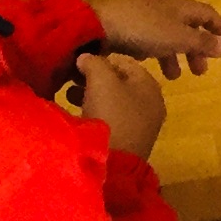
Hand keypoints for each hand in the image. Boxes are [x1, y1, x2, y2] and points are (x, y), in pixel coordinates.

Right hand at [66, 49, 167, 163]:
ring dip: (92, 95)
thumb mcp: (101, 81)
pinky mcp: (130, 140)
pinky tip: (80, 114)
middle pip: (119, 82)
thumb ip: (94, 62)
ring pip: (114, 100)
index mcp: (149, 84)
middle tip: (71, 80)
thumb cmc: (111, 113)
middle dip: (94, 79)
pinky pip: (112, 118)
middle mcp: (151, 102)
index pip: (124, 61)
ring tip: (69, 96)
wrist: (115, 163)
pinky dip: (97, 112)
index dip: (99, 60)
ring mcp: (142, 123)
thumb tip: (86, 57)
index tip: (78, 65)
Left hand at [91, 0, 220, 77]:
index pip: (207, 13)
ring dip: (175, 56)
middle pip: (188, 27)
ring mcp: (143, 17)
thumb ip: (202, 42)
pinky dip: (155, 52)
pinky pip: (148, 40)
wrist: (96, 25)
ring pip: (167, 36)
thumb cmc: (143, 30)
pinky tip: (148, 65)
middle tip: (200, 72)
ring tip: (173, 77)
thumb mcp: (177, 38)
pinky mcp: (125, 28)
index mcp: (178, 6)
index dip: (220, 28)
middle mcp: (163, 8)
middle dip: (197, 49)